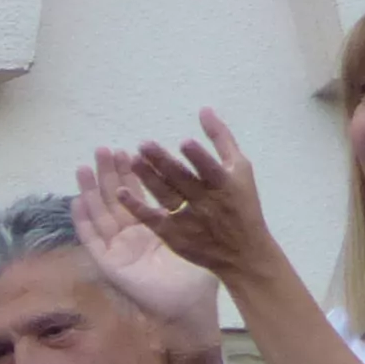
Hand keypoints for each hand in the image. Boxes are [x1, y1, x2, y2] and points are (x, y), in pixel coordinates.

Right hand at [73, 153, 225, 339]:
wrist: (190, 306)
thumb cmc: (198, 276)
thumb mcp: (199, 236)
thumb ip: (195, 211)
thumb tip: (202, 182)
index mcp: (152, 227)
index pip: (136, 195)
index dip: (130, 174)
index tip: (127, 151)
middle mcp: (131, 235)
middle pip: (114, 198)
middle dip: (108, 174)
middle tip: (104, 149)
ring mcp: (117, 248)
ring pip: (99, 213)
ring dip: (90, 191)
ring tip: (84, 167)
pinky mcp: (108, 263)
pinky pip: (92, 239)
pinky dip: (83, 220)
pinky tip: (77, 201)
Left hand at [115, 111, 283, 288]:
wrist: (244, 253)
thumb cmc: (242, 204)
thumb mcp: (241, 170)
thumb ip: (222, 140)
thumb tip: (204, 110)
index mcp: (226, 185)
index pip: (212, 170)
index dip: (199, 157)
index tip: (184, 142)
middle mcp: (208, 202)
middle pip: (183, 180)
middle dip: (164, 162)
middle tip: (143, 144)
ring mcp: (190, 219)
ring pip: (166, 196)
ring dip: (148, 178)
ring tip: (132, 160)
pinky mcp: (174, 234)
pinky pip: (152, 218)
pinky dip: (137, 206)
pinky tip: (120, 192)